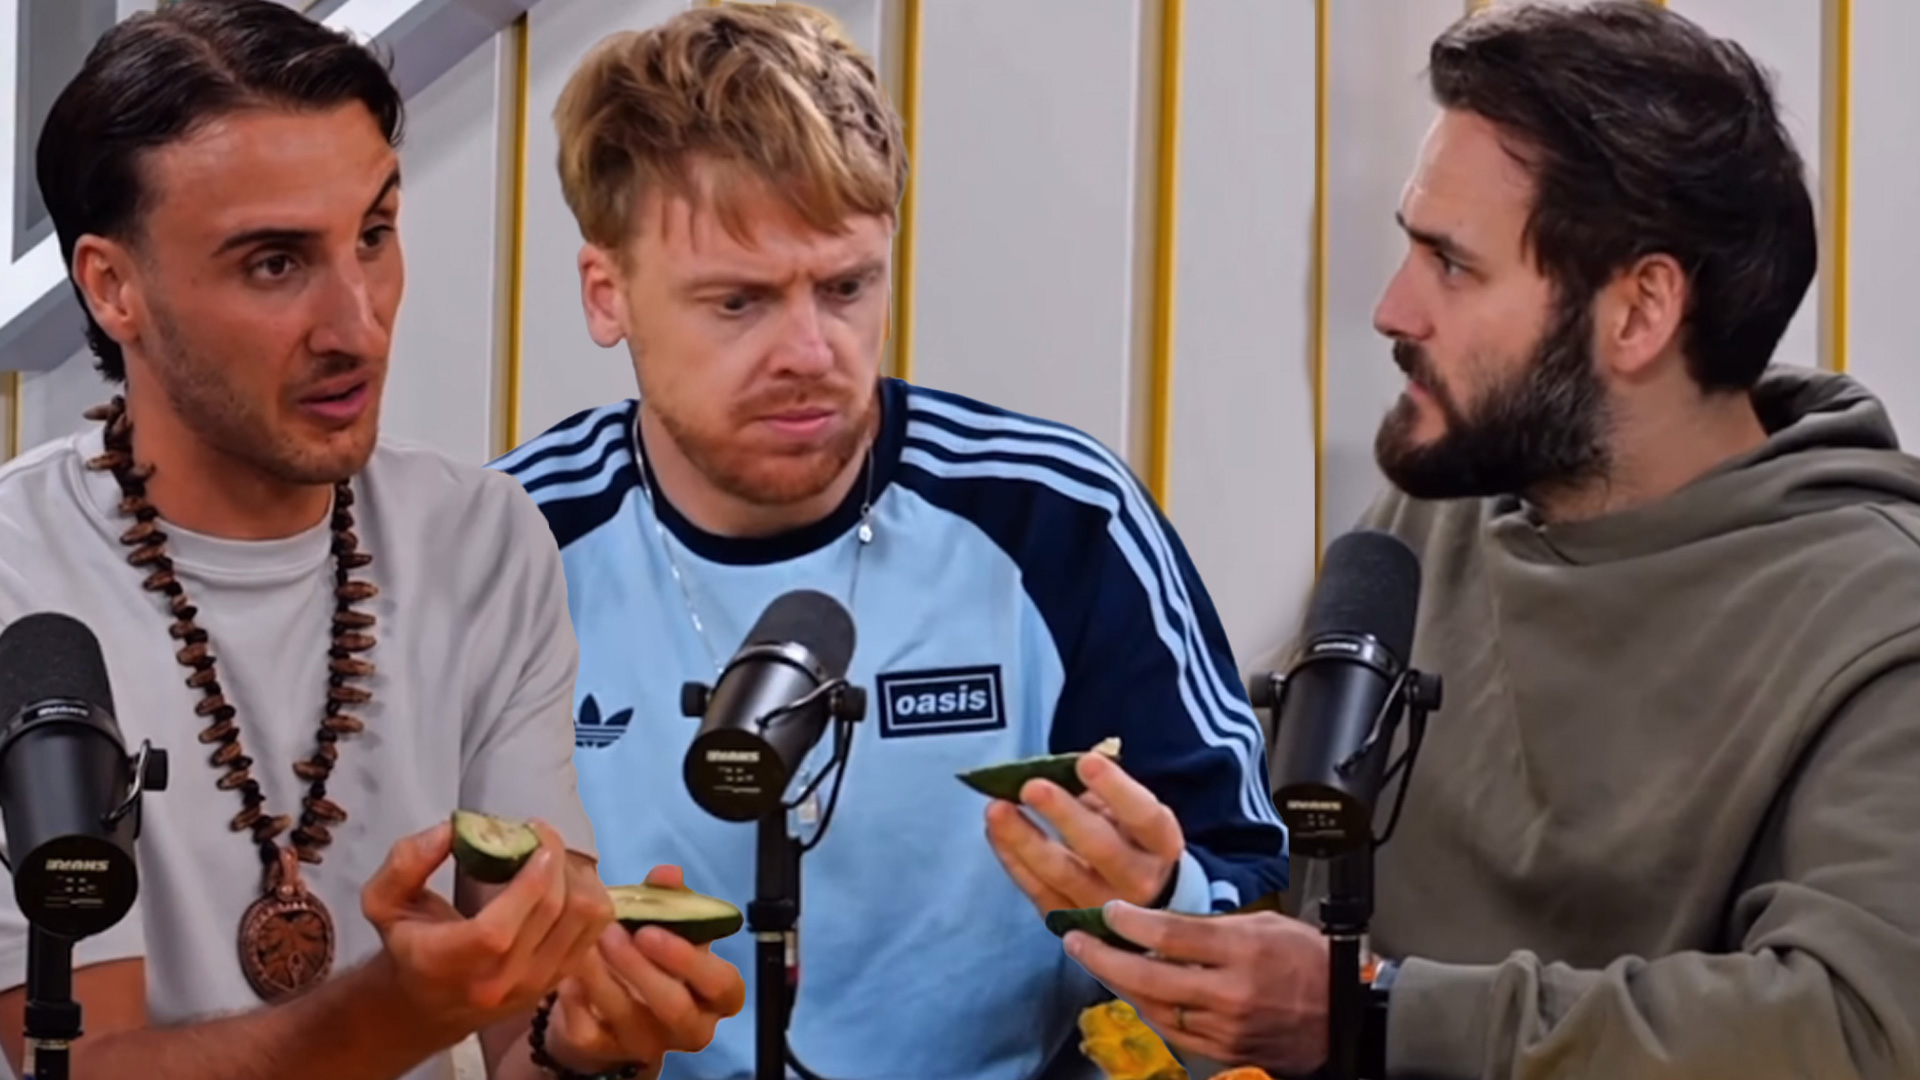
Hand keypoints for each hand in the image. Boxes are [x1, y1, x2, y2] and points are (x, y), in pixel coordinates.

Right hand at [361, 819, 613, 1033]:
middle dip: (555, 859)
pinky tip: (564, 881)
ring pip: (585, 920)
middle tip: (540, 832)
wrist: (429, 1003)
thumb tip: (453, 829)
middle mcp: (498, 983)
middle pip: (551, 913)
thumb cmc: (408, 942)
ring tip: (552, 857)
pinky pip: (596, 930)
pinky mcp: (559, 980)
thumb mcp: (382, 901)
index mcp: (449, 964)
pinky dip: (589, 896)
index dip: (527, 880)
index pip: (499, 930)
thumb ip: (406, 863)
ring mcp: (535, 986)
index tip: (533, 834)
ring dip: (577, 875)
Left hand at [541, 865, 746, 1072]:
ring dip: (602, 975)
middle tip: (611, 933)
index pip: (722, 986)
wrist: (609, 1003)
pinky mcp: (605, 1052)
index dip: (690, 961)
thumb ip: (670, 898)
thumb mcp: (666, 924)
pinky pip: (589, 1031)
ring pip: (627, 1017)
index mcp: (715, 996)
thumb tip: (668, 874)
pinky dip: (576, 999)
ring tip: (585, 942)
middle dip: (639, 967)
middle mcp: (688, 1027)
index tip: (651, 931)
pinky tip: (566, 974)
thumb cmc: (649, 956)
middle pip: (674, 1007)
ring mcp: (646, 1044)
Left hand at [985, 750, 1184, 911]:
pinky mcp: (1073, 924)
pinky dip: (1013, 860)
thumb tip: (1068, 767)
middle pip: (1101, 848)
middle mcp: (1141, 882)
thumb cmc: (1133, 842)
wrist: (1145, 903)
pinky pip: (1038, 891)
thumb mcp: (1133, 813)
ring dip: (1025, 839)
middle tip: (1031, 786)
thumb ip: (1106, 790)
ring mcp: (1106, 910)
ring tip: (997, 809)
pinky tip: (995, 832)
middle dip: (1064, 815)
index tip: (1085, 762)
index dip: (1116, 789)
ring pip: (1062, 874)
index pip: (1143, 816)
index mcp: (1162, 845)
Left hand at [1062, 901, 1329, 1074]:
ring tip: (1096, 962)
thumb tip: (1160, 924)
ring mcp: (1226, 1027)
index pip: (1170, 936)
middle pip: (1149, 976)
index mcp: (1243, 950)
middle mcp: (1231, 992)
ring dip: (1119, 984)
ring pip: (1154, 1007)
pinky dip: (1147, 1010)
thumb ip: (1211, 926)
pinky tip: (1132, 993)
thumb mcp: (1264, 924)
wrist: (1348, 1012)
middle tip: (1076, 939)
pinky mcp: (1225, 1052)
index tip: (1107, 911)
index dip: (1130, 922)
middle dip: (1104, 957)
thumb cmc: (1309, 961)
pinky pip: (1172, 1031)